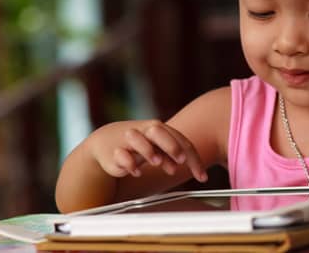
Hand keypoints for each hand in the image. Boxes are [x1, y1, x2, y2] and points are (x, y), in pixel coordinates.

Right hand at [90, 120, 207, 182]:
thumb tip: (187, 168)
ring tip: (157, 162)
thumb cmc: (138, 145)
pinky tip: (136, 172)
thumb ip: (171, 156)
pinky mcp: (114, 152)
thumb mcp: (157, 149)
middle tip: (181, 160)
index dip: (193, 158)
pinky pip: (120, 154)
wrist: (106, 142)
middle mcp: (145, 131)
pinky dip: (128, 163)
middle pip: (158, 131)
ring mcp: (129, 140)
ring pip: (137, 138)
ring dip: (148, 150)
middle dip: (171, 145)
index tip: (202, 177)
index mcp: (159, 130)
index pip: (180, 140)